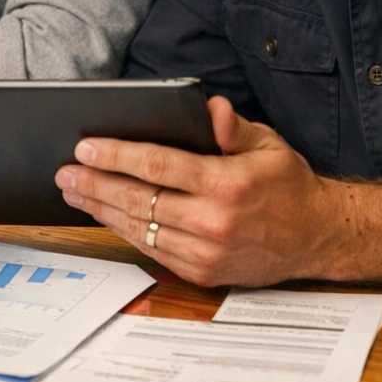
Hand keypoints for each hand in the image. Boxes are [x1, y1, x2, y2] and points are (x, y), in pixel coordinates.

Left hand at [55, 96, 345, 286]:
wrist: (316, 238)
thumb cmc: (288, 185)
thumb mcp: (268, 145)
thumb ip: (233, 127)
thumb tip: (210, 108)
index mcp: (227, 184)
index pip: (158, 166)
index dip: (117, 156)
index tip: (85, 147)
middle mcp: (213, 221)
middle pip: (139, 199)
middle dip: (95, 184)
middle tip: (65, 172)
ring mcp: (206, 251)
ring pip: (139, 228)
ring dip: (101, 209)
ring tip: (74, 192)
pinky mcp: (202, 272)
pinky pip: (151, 250)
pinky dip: (124, 231)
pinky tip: (106, 214)